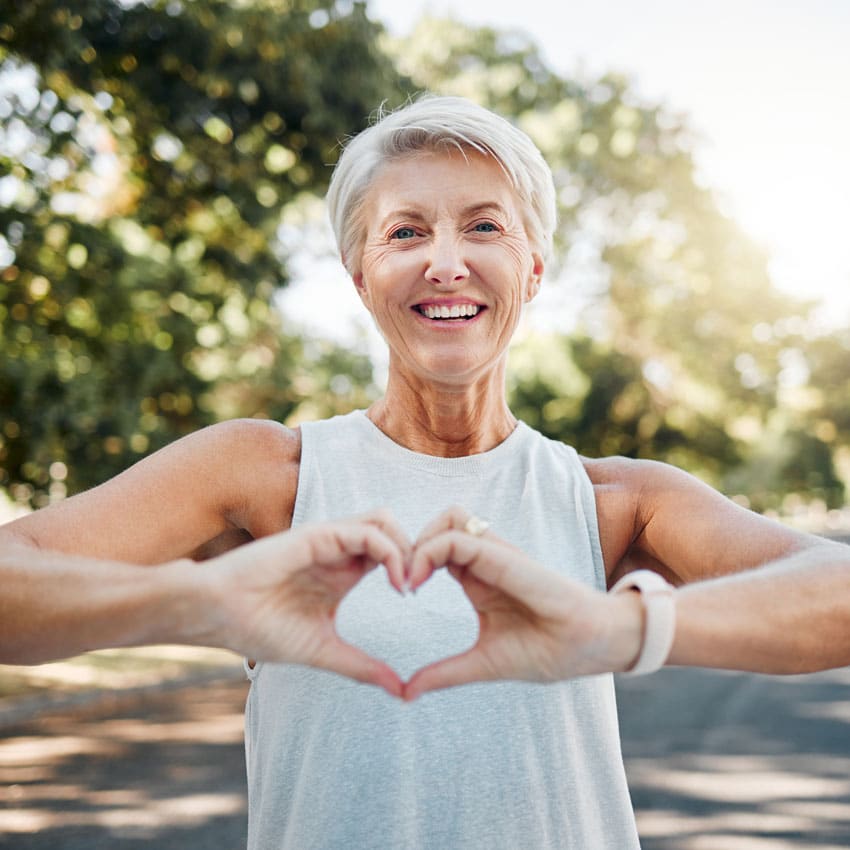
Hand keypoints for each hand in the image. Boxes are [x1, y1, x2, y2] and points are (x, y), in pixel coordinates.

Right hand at [204, 509, 410, 696]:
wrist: (217, 615)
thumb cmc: (260, 629)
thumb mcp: (323, 651)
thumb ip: (362, 666)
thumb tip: (400, 691)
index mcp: (342, 573)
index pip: (391, 554)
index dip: (412, 569)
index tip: (417, 600)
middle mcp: (339, 552)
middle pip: (394, 531)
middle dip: (417, 553)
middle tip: (419, 587)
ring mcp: (329, 541)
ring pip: (384, 521)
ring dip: (406, 547)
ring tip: (407, 583)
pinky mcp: (318, 535)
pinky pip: (367, 531)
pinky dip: (390, 551)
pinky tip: (394, 581)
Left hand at [403, 507, 642, 700]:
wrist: (593, 647)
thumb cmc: (547, 651)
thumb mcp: (483, 663)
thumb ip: (445, 673)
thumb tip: (405, 693)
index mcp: (477, 579)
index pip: (437, 548)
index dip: (412, 562)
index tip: (400, 592)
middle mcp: (485, 560)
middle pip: (439, 524)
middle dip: (410, 544)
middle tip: (399, 581)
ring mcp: (496, 554)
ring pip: (449, 518)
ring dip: (421, 540)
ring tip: (409, 578)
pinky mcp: (505, 556)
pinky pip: (460, 536)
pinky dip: (431, 550)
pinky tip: (419, 580)